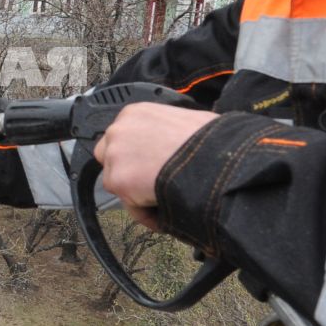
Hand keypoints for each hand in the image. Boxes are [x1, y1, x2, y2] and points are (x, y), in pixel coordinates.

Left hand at [94, 104, 218, 228]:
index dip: (136, 155)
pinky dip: (145, 213)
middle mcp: (118, 130)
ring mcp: (114, 155)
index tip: (150, 166)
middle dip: (128, 172)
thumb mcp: (189, 120)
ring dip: (138, 194)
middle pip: (110, 158)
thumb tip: (179, 142)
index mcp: (135, 113)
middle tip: (152, 184)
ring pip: (119, 182)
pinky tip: (165, 212)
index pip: (124, 137)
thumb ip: (170, 130)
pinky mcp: (117, 180)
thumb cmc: (211, 139)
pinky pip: (129, 204)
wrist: (215, 159)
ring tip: (164, 200)